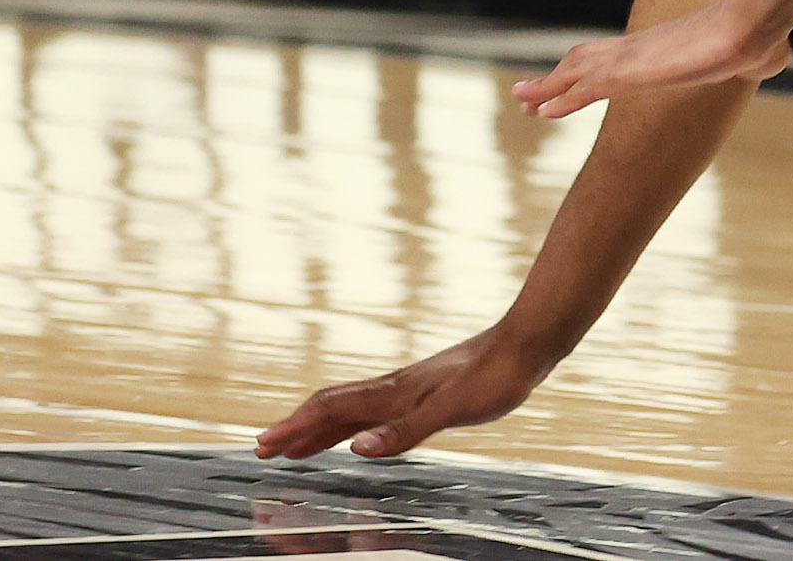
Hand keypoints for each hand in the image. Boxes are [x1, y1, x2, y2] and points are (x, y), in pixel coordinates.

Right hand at [254, 326, 551, 461]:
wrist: (528, 344)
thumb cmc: (496, 376)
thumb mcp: (453, 409)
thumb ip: (405, 431)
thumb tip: (356, 448)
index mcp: (395, 394)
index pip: (332, 411)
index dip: (296, 429)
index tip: (263, 445)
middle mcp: (395, 389)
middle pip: (333, 409)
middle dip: (297, 430)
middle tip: (265, 449)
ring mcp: (410, 389)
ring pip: (352, 410)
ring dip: (320, 430)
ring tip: (295, 447)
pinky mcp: (428, 391)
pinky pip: (377, 410)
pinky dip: (354, 424)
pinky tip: (357, 432)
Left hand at [510, 0, 790, 119]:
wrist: (752, 25)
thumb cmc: (760, 34)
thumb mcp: (754, 50)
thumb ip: (754, 56)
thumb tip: (776, 56)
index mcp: (662, 45)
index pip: (615, 55)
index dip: (589, 69)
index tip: (570, 79)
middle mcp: (639, 47)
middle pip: (584, 59)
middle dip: (555, 77)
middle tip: (525, 93)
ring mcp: (632, 58)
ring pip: (575, 73)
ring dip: (546, 89)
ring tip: (521, 101)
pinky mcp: (629, 72)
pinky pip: (583, 89)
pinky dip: (559, 99)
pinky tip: (540, 111)